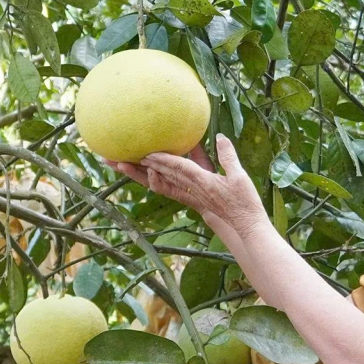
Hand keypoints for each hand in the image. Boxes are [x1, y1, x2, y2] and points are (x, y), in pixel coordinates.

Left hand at [111, 135, 266, 234]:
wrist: (244, 226)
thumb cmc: (244, 203)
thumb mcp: (240, 177)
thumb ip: (228, 156)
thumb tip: (219, 137)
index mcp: (203, 182)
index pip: (179, 168)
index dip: (163, 160)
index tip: (147, 152)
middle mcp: (190, 190)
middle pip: (160, 175)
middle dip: (140, 165)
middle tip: (119, 156)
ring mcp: (188, 196)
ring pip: (159, 183)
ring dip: (138, 174)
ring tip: (120, 166)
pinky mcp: (190, 200)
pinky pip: (168, 190)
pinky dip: (155, 181)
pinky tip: (144, 175)